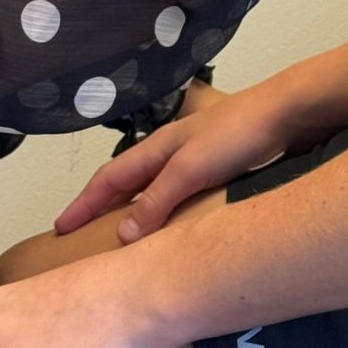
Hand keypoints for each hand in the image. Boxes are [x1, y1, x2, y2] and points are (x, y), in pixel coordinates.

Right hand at [56, 80, 291, 241]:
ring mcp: (194, 159)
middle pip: (124, 181)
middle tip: (79, 233)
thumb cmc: (238, 134)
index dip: (83, 204)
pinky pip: (176, 194)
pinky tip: (171, 225)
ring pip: (150, 188)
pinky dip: (162, 210)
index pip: (108, 179)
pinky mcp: (217, 168)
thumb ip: (157, 200)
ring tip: (119, 233)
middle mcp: (170, 152)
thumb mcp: (191, 168)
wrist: (288, 112)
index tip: (59, 228)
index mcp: (157, 148)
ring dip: (131, 209)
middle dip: (99, 206)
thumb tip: (120, 235)